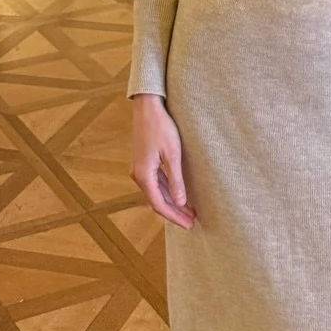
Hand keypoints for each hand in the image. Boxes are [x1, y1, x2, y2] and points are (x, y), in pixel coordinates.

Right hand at [130, 94, 195, 227]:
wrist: (147, 106)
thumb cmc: (161, 126)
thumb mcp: (172, 154)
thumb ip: (176, 180)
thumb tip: (180, 202)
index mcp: (143, 175)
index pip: (159, 205)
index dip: (175, 217)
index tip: (189, 224)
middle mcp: (138, 175)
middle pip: (157, 201)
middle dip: (175, 212)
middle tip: (192, 221)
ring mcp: (139, 168)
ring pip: (156, 192)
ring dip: (171, 202)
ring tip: (188, 210)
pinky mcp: (143, 161)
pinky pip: (155, 183)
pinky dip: (166, 191)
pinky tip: (178, 194)